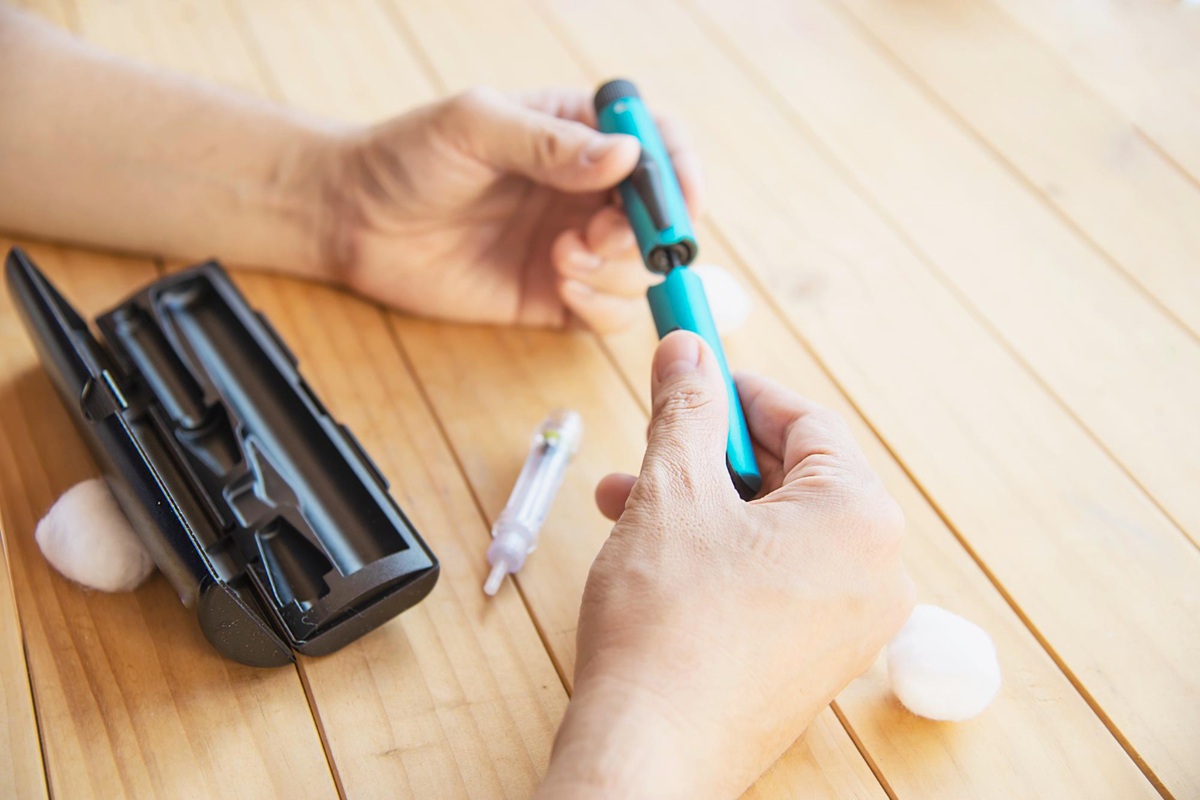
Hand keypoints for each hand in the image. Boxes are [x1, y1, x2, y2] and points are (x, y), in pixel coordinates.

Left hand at [321, 87, 702, 330]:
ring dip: (616, 269)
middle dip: (644, 231)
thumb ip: (547, 142)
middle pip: (658, 215)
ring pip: (639, 269)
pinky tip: (562, 289)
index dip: (679, 169)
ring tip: (560, 259)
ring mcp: (574, 246)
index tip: (681, 199)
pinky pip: (609, 314)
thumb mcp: (474, 127)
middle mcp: (584, 191)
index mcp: (575, 134)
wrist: (353, 220)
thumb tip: (625, 154)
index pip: (655, 143)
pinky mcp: (554, 298)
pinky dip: (602, 308)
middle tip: (596, 234)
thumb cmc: (407, 157)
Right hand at [537, 332, 914, 799]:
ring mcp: (848, 625)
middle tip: (652, 442)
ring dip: (702, 506)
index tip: (695, 370)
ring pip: (774, 530)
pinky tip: (657, 555)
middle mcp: (874, 573)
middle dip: (708, 456)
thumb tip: (686, 352)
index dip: (740, 391)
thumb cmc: (668, 625)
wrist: (651, 752)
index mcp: (861, 519)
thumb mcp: (671, 492)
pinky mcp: (814, 661)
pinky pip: (775, 578)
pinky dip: (721, 555)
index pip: (807, 422)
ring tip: (626, 505)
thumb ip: (684, 411)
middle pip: (792, 475)